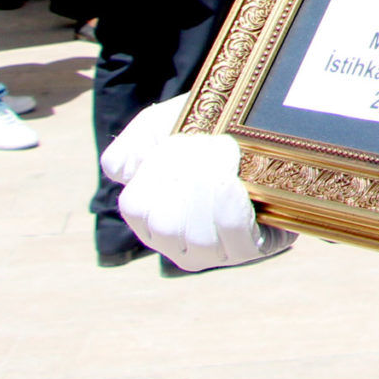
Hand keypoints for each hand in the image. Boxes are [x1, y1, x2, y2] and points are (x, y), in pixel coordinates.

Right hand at [106, 93, 290, 270]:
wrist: (257, 130)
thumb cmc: (202, 129)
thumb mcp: (161, 126)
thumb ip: (132, 145)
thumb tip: (120, 171)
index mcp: (145, 213)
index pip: (136, 205)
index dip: (157, 170)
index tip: (183, 139)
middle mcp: (172, 241)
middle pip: (167, 225)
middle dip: (191, 177)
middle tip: (215, 143)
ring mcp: (210, 252)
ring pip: (199, 238)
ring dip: (214, 190)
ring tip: (229, 153)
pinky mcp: (249, 250)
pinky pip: (236, 243)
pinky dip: (233, 211)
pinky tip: (235, 184)